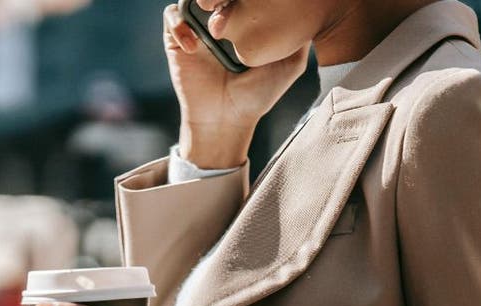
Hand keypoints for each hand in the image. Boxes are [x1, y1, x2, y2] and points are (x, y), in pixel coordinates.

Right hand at [162, 2, 309, 167]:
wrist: (227, 119)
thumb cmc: (257, 95)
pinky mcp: (176, 41)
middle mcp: (220, 24)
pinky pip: (171, 16)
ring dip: (199, 4)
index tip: (250, 4)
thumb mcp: (289, 67)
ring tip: (213, 24)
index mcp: (244, 24)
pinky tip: (193, 46)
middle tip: (226, 7)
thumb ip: (300, 42)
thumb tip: (309, 16)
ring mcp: (198, 30)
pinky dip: (179, 24)